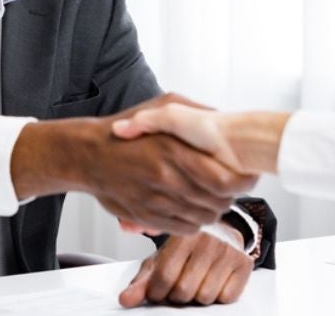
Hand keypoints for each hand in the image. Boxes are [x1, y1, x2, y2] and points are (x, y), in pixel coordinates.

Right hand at [10, 93, 257, 234]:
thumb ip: (198, 112)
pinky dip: (195, 222)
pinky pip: (185, 228)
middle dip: (231, 196)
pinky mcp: (147, 217)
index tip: (247, 175)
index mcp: (175, 151)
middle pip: (218, 201)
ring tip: (214, 197)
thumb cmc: (126, 130)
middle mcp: (167, 179)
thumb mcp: (164, 106)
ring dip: (214, 209)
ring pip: (204, 217)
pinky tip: (194, 208)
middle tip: (232, 187)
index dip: (243, 181)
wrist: (88, 155)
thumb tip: (226, 119)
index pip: (225, 178)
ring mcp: (156, 201)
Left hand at [119, 228, 252, 306]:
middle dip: (177, 295)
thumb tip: (126, 300)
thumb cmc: (187, 247)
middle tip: (179, 285)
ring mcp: (228, 252)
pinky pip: (226, 298)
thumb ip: (142, 281)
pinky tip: (214, 281)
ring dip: (197, 296)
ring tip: (197, 281)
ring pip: (205, 297)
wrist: (221, 230)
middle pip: (184, 291)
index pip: (164, 278)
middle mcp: (207, 241)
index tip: (158, 290)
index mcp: (182, 236)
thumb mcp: (161, 259)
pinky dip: (218, 296)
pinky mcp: (244, 264)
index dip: (157, 292)